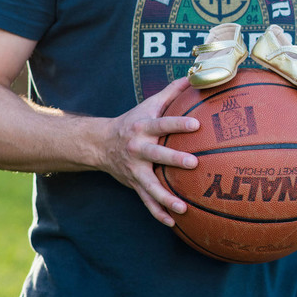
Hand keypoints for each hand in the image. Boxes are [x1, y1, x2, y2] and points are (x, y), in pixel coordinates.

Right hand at [99, 76, 199, 226]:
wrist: (100, 143)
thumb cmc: (134, 121)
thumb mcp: (150, 104)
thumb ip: (173, 91)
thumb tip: (196, 74)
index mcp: (143, 127)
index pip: (162, 123)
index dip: (178, 124)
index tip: (196, 125)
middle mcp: (137, 149)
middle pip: (156, 154)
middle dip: (174, 159)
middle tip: (193, 163)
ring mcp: (134, 169)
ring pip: (150, 185)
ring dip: (166, 197)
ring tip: (183, 207)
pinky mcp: (134, 184)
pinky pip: (146, 201)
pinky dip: (158, 213)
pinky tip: (173, 223)